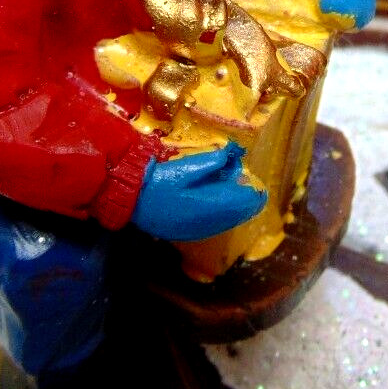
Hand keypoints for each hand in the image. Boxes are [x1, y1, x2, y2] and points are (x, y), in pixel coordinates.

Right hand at [131, 142, 265, 240]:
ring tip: (235, 193)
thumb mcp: (184, 167)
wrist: (132, 203)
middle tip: (248, 185)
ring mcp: (200, 230)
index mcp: (211, 205)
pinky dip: (224, 214)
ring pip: (230, 221)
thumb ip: (210, 163)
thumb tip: (231, 155)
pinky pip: (218, 225)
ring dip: (236, 207)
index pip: (244, 201)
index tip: (255, 181)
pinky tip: (218, 203)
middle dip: (247, 200)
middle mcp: (210, 222)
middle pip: (240, 214)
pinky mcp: (191, 232)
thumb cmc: (158, 182)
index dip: (254, 192)